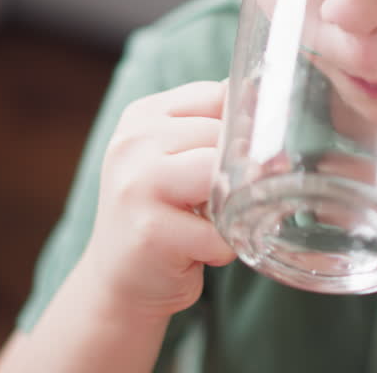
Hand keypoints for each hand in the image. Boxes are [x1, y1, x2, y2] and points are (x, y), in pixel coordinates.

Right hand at [76, 80, 236, 320]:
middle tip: (218, 203)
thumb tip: (259, 92)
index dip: (243, 128)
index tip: (245, 156)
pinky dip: (222, 248)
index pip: (217, 98)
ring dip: (232, 208)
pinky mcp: (150, 230)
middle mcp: (133, 143)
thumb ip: (210, 126)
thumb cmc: (161, 215)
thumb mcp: (176, 158)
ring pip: (223, 177)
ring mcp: (138, 184)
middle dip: (237, 175)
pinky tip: (196, 252)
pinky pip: (220, 232)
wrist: (117, 283)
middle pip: (223, 138)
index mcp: (142, 116)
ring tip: (209, 223)